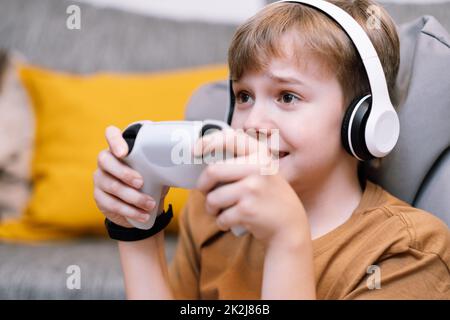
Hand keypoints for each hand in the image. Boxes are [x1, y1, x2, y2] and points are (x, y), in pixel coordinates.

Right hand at [93, 125, 168, 227]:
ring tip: (150, 204)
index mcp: (121, 148)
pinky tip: (143, 215)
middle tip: (141, 183)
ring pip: (111, 185)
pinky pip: (111, 203)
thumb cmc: (152, 180)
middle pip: (105, 160)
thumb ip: (163, 162)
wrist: (143, 206)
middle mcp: (106, 160)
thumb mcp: (158, 170)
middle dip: (124, 173)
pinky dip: (130, 210)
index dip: (114, 140)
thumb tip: (181, 160)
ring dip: (133, 196)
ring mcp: (100, 178)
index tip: (124, 152)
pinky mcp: (100, 197)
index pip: (111, 134)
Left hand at [195, 130, 309, 246]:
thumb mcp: (263, 171)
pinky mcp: (248, 210)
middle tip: (205, 191)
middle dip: (203, 186)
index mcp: (260, 154)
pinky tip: (233, 221)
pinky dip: (222, 222)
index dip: (208, 142)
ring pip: (213, 198)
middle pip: (212, 171)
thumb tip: (205, 150)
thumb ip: (241, 160)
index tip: (196, 151)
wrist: (290, 225)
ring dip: (212, 208)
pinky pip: (221, 217)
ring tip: (221, 211)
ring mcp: (253, 188)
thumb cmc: (269, 197)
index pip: (230, 139)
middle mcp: (258, 167)